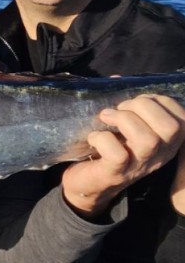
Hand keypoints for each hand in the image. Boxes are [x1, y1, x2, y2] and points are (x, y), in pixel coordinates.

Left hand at [62, 94, 184, 218]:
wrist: (88, 185)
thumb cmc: (108, 149)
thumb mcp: (125, 127)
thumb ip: (127, 104)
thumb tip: (117, 78)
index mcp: (166, 142)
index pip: (183, 119)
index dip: (160, 101)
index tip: (137, 101)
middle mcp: (160, 155)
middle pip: (171, 127)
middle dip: (143, 107)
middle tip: (120, 109)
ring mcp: (139, 166)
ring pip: (148, 139)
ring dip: (124, 119)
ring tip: (106, 117)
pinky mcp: (115, 173)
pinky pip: (118, 154)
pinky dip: (102, 138)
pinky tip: (94, 137)